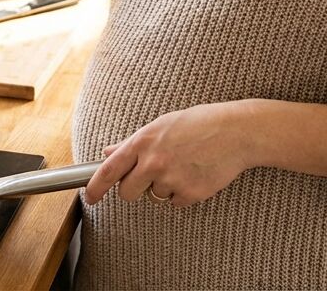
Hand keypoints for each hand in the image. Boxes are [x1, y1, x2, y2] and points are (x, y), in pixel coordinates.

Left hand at [83, 102, 253, 207]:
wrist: (236, 132)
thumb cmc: (200, 123)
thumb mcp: (162, 125)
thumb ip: (133, 142)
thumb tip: (107, 152)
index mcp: (143, 141)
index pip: (109, 170)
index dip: (95, 187)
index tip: (89, 198)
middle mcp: (154, 162)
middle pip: (127, 192)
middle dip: (135, 189)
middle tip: (152, 176)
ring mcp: (172, 179)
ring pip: (154, 197)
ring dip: (164, 188)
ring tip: (184, 165)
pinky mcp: (190, 193)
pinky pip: (176, 203)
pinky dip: (184, 193)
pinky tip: (196, 174)